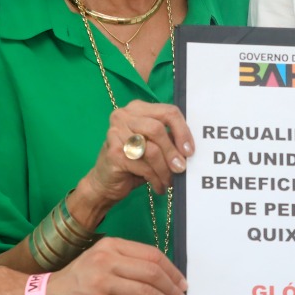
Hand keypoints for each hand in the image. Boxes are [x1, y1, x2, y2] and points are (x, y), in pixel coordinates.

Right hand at [45, 236, 187, 294]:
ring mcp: (102, 282)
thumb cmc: (77, 283)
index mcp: (112, 246)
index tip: (183, 285)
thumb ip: (128, 265)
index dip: (172, 271)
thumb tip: (165, 280)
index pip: (151, 255)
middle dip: (173, 291)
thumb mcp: (101, 263)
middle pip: (152, 274)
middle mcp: (108, 259)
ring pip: (146, 294)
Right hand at [79, 100, 194, 209]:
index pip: (168, 111)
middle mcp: (124, 116)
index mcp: (138, 108)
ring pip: (152, 149)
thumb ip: (169, 139)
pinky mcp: (114, 152)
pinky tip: (159, 186)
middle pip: (158, 129)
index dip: (183, 131)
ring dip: (165, 169)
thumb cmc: (134, 162)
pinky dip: (155, 178)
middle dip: (173, 152)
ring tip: (170, 181)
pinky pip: (143, 165)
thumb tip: (190, 148)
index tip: (190, 151)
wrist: (105, 182)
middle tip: (181, 169)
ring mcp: (116, 133)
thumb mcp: (154, 145)